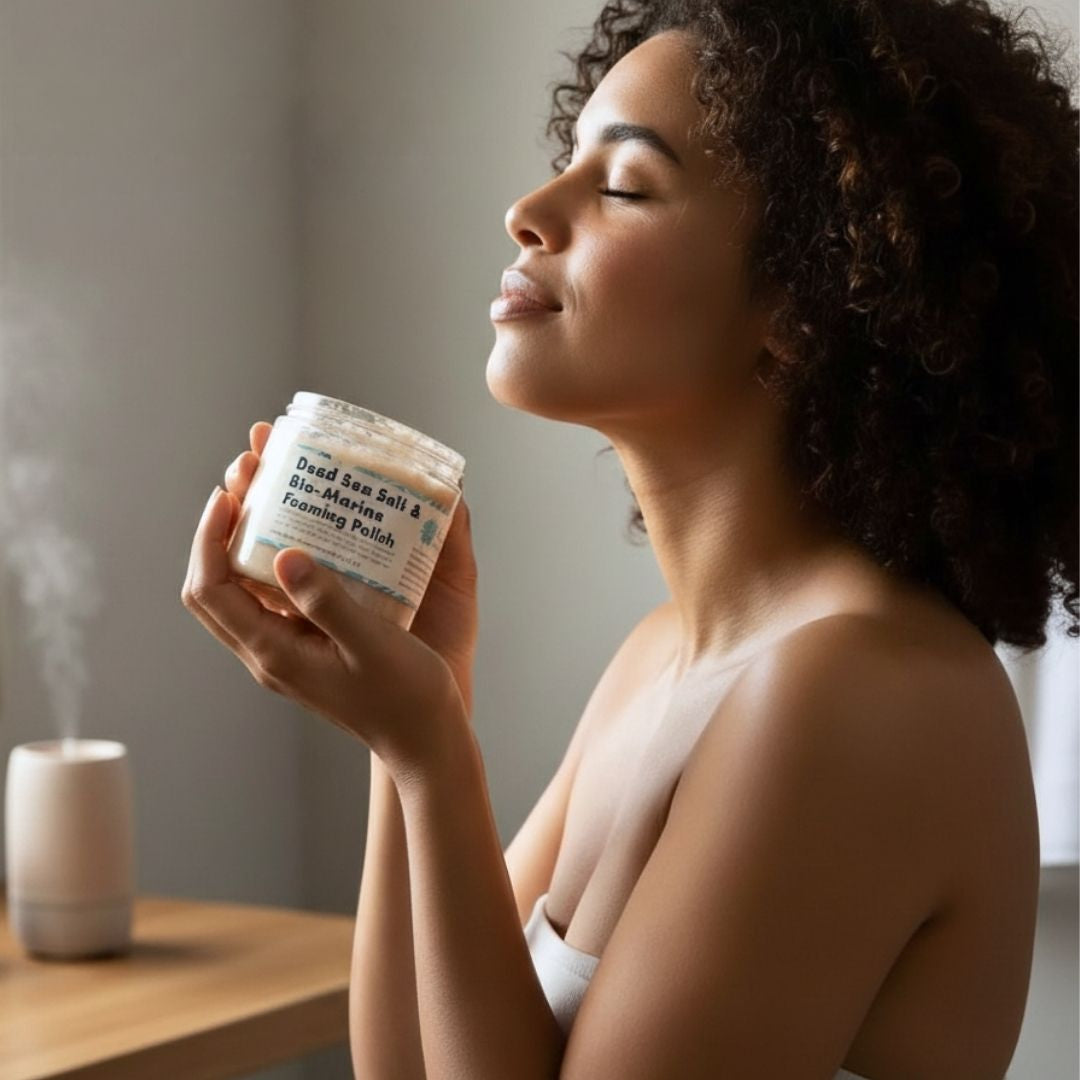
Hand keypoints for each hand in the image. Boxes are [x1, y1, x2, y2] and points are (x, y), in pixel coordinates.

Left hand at [181, 427, 468, 776]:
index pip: (210, 590)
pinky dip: (269, 561)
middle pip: (212, 588)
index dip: (207, 539)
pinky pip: (267, 599)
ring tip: (266, 494)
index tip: (229, 494)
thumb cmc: (405, 694)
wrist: (423, 737)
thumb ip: (327, 602)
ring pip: (237, 591)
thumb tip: (284, 555)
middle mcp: (267, 653)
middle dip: (216, 531)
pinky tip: (302, 534)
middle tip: (245, 481)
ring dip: (240, 543)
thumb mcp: (371, 643)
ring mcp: (283, 652)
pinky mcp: (303, 647)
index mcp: (274, 653)